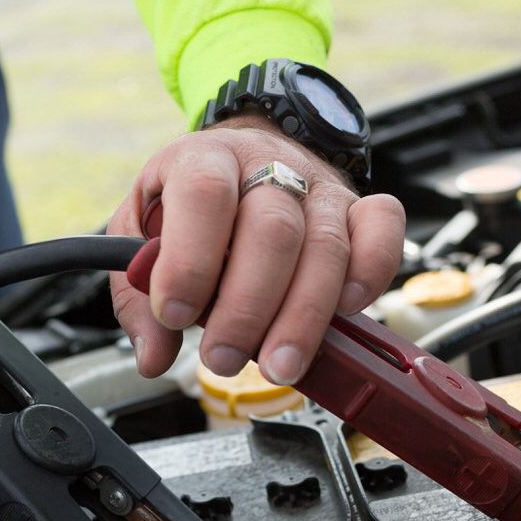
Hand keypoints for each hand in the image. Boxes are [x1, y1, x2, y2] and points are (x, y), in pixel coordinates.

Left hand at [109, 112, 404, 384]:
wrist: (242, 156)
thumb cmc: (191, 203)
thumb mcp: (142, 231)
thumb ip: (139, 294)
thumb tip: (153, 354)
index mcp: (203, 158)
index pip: (204, 195)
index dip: (190, 259)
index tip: (175, 315)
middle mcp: (267, 164)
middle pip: (272, 229)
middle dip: (247, 307)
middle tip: (223, 358)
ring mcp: (319, 185)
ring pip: (326, 244)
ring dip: (303, 316)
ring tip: (278, 365)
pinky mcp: (358, 207)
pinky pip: (382, 229)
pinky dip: (371, 273)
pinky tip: (346, 311)